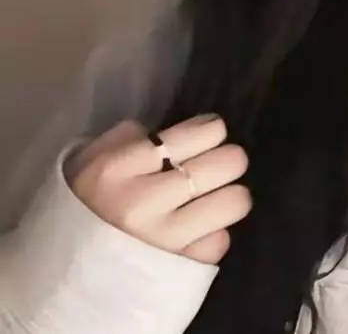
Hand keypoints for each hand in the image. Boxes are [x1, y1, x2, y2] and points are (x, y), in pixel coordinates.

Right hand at [67, 114, 251, 263]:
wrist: (60, 271)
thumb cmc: (87, 202)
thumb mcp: (94, 158)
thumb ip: (133, 136)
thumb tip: (179, 128)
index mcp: (120, 167)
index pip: (200, 134)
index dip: (212, 130)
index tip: (209, 134)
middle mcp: (144, 202)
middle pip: (228, 163)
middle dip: (229, 160)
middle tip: (217, 165)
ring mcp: (164, 238)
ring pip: (235, 201)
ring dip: (229, 195)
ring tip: (213, 197)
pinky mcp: (180, 267)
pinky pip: (220, 240)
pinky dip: (212, 233)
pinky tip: (194, 231)